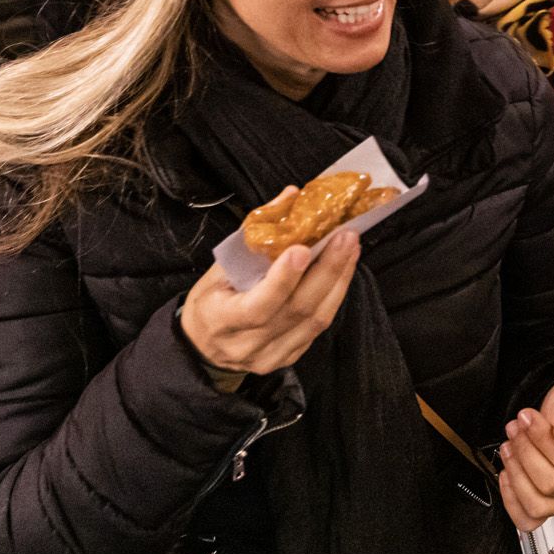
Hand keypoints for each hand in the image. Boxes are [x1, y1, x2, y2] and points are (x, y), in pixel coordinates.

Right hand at [179, 224, 359, 373]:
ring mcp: (271, 355)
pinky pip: (318, 327)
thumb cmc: (210, 302)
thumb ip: (253, 235)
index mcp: (222, 320)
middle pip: (296, 310)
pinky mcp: (289, 357)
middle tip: (345, 237)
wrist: (203, 348)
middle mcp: (248, 344)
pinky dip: (334, 296)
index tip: (303, 249)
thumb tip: (290, 197)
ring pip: (315, 321)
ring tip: (350, 248)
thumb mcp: (218, 268)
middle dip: (326, 271)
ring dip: (338, 280)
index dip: (283, 279)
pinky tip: (343, 271)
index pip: (258, 306)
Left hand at [498, 380, 553, 531]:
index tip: (529, 418)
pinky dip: (511, 499)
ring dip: (516, 472)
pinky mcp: (547, 508)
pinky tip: (507, 472)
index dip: (542, 440)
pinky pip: (527, 519)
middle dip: (525, 451)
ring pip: (536, 504)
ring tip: (510, 445)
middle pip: (550, 484)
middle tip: (517, 427)